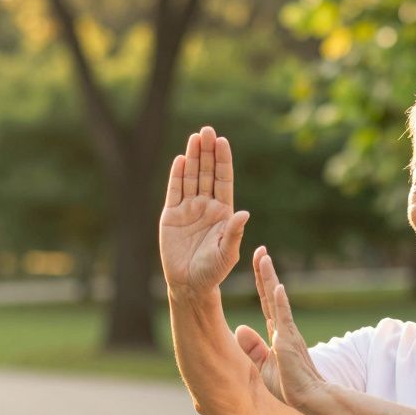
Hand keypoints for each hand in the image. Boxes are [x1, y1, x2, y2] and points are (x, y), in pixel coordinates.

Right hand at [159, 126, 249, 295]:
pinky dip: (177, 175)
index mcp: (223, 213)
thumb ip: (233, 233)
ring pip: (191, 177)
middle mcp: (206, 206)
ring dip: (193, 157)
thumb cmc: (212, 272)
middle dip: (208, 152)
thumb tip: (244, 213)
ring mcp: (188, 209)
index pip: (223, 180)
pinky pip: (174, 191)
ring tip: (195, 136)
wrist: (189, 284)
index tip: (223, 141)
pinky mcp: (171, 216)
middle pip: (207, 173)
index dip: (223, 161)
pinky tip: (180, 159)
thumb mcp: (226, 254)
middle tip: (208, 129)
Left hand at [234, 247, 327, 410]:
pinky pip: (284, 318)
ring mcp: (287, 332)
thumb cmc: (289, 385)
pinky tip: (277, 287)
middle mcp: (283, 327)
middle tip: (260, 250)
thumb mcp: (263, 365)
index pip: (267, 302)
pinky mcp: (289, 341)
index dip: (262, 283)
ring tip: (264, 258)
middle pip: (271, 294)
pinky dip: (281, 302)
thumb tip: (239, 328)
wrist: (307, 398)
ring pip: (276, 300)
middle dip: (265, 272)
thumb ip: (253, 347)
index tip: (259, 263)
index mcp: (277, 332)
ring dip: (270, 279)